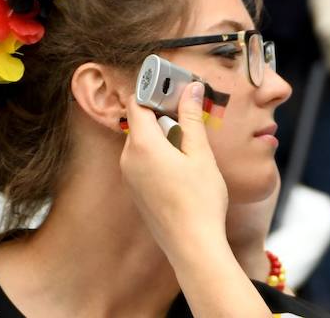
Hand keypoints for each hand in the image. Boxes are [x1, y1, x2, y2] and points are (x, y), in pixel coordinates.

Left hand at [120, 82, 270, 315]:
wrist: (192, 245)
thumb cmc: (199, 201)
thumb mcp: (200, 154)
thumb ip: (192, 118)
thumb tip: (190, 88)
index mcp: (142, 145)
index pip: (136, 102)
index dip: (153, 89)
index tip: (172, 84)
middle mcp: (128, 159)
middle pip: (140, 121)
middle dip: (162, 112)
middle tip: (189, 110)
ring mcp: (130, 177)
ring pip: (143, 142)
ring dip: (163, 134)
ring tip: (191, 142)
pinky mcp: (136, 191)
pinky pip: (144, 161)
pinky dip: (160, 154)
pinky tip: (184, 165)